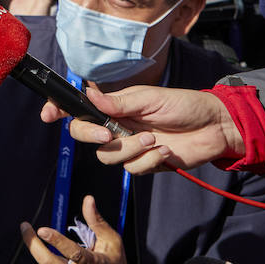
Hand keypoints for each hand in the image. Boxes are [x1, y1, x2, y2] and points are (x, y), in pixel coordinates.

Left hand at [20, 196, 158, 263]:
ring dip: (47, 257)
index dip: (56, 240)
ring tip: (59, 254)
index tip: (41, 229)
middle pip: (48, 262)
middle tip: (25, 228)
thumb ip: (97, 221)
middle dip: (32, 244)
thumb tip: (87, 200)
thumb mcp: (113, 243)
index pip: (73, 252)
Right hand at [39, 84, 242, 173]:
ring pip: (108, 157)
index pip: (78, 109)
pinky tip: (165, 151)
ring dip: (130, 149)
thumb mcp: (149, 98)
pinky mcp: (145, 163)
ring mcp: (129, 146)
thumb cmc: (184, 105)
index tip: (49, 114)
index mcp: (114, 106)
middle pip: (84, 136)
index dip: (59, 110)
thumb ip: (117, 102)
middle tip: (109, 134)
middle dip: (91, 136)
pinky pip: (132, 169)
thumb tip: (87, 94)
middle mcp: (116, 126)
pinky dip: (148, 160)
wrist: (216, 128)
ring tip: (155, 139)